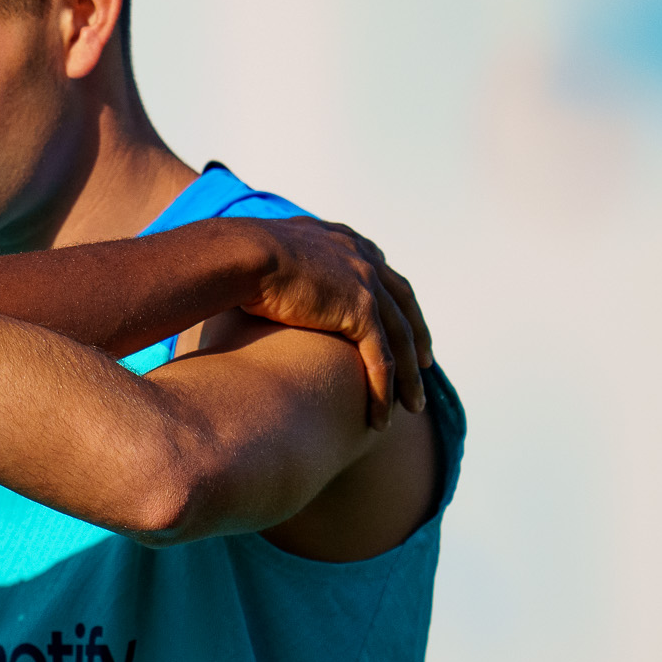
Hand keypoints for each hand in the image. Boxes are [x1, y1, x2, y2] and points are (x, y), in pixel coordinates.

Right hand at [239, 217, 432, 425]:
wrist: (240, 252)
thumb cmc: (238, 256)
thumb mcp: (271, 251)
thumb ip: (283, 261)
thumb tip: (262, 275)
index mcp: (345, 243)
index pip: (382, 275)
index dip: (395, 303)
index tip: (401, 323)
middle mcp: (364, 260)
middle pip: (403, 305)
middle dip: (416, 337)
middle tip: (423, 365)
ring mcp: (366, 284)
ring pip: (399, 339)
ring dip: (408, 377)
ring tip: (413, 406)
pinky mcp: (359, 310)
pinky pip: (381, 359)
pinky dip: (383, 391)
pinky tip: (381, 418)